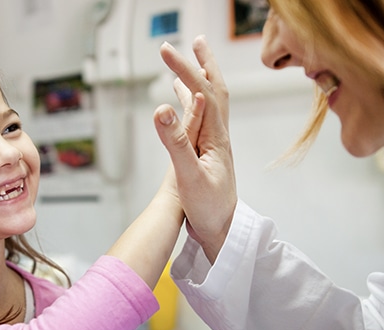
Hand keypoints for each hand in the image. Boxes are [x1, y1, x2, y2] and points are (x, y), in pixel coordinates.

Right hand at [153, 36, 236, 262]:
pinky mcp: (206, 155)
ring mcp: (213, 145)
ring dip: (199, 80)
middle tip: (195, 42)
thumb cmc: (209, 209)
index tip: (165, 50)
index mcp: (216, 137)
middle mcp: (218, 136)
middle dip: (204, 63)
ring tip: (186, 64)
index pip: (202, 91)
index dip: (184, 68)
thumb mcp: (188, 176)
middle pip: (215, 90)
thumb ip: (175, 142)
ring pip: (209, 104)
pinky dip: (192, 104)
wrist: (222, 232)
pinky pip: (200, 121)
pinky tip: (184, 107)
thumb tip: (161, 107)